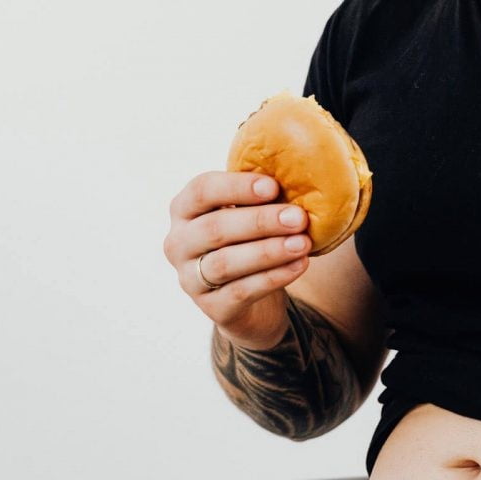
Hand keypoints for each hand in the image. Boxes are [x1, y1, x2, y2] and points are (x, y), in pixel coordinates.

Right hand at [162, 170, 311, 349]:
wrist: (251, 304)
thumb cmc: (250, 244)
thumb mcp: (249, 216)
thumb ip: (260, 197)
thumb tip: (297, 170)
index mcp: (184, 210)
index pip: (202, 190)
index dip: (237, 187)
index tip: (273, 186)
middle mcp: (178, 243)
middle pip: (215, 228)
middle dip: (260, 221)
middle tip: (298, 217)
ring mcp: (190, 279)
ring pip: (226, 263)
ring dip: (268, 251)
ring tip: (303, 243)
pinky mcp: (211, 308)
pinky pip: (242, 291)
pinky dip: (273, 277)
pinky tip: (299, 265)